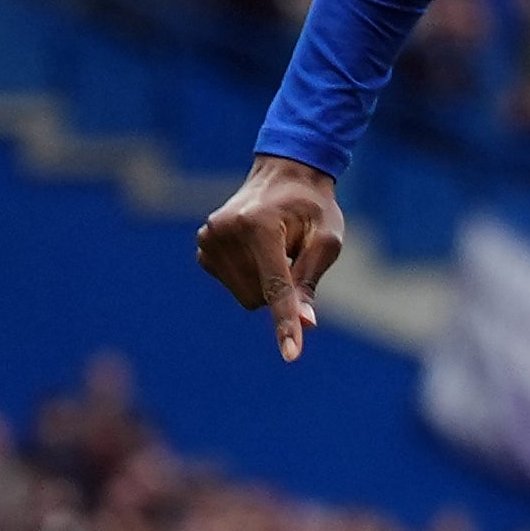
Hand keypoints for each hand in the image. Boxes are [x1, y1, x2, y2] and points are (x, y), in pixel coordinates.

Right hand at [194, 155, 346, 361]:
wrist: (284, 175)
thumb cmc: (312, 208)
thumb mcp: (326, 241)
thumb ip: (310, 281)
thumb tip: (305, 324)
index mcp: (259, 226)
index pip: (275, 287)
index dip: (285, 322)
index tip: (291, 355)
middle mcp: (225, 231)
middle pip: (260, 298)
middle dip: (282, 288)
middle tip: (292, 250)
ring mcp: (208, 239)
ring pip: (246, 297)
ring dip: (266, 282)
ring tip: (274, 246)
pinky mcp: (203, 248)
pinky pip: (233, 287)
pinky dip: (250, 278)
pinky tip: (256, 250)